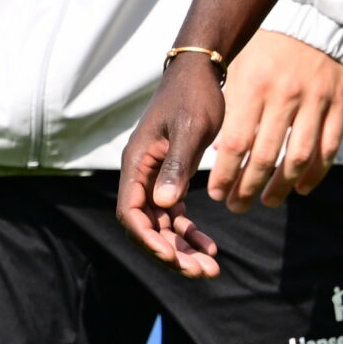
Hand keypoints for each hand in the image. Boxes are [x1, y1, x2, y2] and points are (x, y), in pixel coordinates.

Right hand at [117, 56, 229, 275]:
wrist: (200, 71)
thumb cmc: (193, 96)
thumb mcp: (189, 128)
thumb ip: (176, 165)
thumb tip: (164, 204)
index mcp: (136, 164)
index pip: (132, 213)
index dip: (149, 239)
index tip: (172, 257)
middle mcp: (140, 175)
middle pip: (147, 226)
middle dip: (171, 252)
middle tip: (202, 272)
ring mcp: (154, 178)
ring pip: (162, 225)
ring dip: (182, 248)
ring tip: (210, 268)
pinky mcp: (170, 178)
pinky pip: (174, 214)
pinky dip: (189, 232)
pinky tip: (210, 248)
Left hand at [209, 29, 342, 211]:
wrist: (312, 18)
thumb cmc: (264, 47)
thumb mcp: (236, 65)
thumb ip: (225, 106)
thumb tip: (214, 152)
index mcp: (253, 84)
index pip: (234, 142)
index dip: (224, 174)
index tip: (216, 192)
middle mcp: (285, 94)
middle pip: (265, 157)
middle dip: (247, 188)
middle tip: (236, 205)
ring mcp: (315, 100)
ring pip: (299, 158)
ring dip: (280, 187)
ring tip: (267, 200)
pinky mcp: (339, 103)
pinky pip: (329, 148)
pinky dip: (315, 174)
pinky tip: (300, 187)